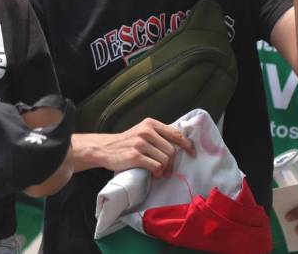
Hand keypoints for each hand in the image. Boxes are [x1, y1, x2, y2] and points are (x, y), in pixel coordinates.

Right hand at [76, 117, 193, 177]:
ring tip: (158, 171)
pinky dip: (157, 172)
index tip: (192, 153)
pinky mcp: (135, 156)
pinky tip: (153, 173)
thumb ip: (159, 135)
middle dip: (171, 162)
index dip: (187, 145)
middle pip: (172, 150)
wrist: (104, 148)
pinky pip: (156, 166)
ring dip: (164, 169)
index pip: (176, 134)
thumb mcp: (142, 132)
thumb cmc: (126, 143)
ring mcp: (140, 143)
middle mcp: (146, 131)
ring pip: (165, 159)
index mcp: (150, 124)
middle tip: (167, 169)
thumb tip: (181, 144)